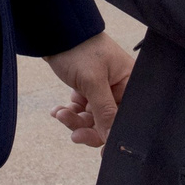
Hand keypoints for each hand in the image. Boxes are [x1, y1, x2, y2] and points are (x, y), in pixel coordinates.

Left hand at [46, 31, 134, 147]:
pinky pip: (80, 109)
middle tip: (74, 134)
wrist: (53, 30)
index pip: (126, 117)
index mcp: (130, 82)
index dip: (114, 134)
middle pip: (108, 121)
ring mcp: (102, 88)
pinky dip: (69, 111)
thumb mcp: (92, 81)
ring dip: (75, 119)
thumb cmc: (79, 48)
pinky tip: (58, 110)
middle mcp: (119, 87)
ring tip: (60, 114)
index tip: (102, 153)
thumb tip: (113, 139)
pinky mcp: (86, 88)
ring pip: (92, 118)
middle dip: (89, 128)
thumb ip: (104, 111)